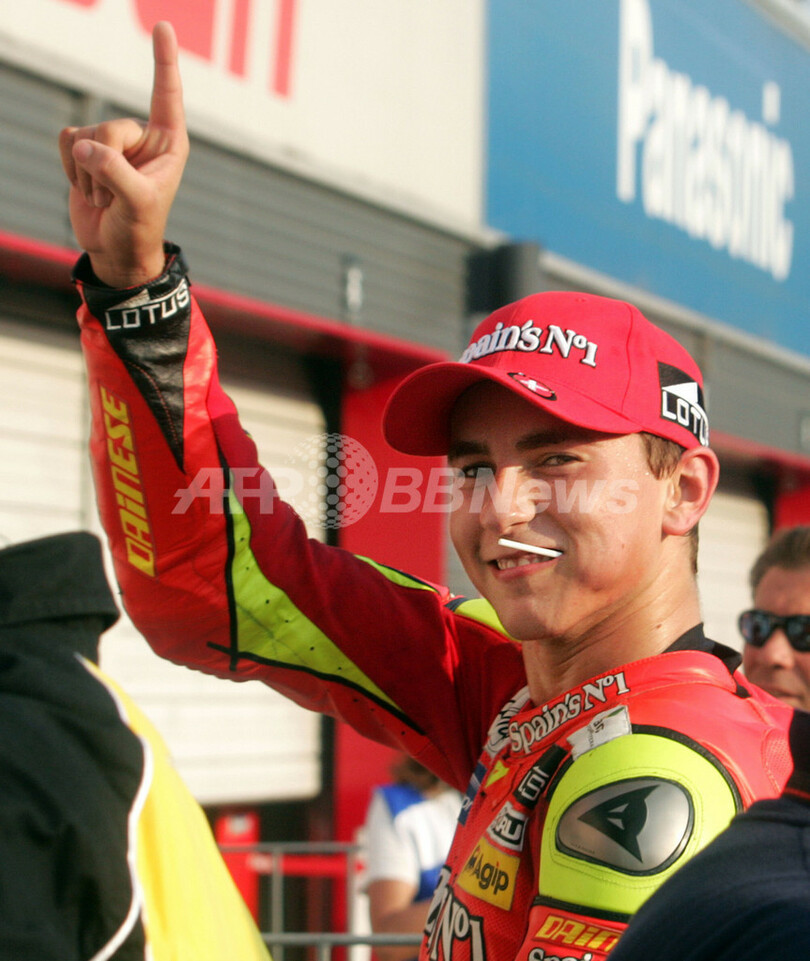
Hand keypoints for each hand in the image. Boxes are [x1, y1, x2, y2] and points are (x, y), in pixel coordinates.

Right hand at [58, 22, 188, 287]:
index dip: (164, 61)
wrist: (115, 250)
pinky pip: (68, 141)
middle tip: (116, 195)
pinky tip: (88, 188)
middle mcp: (142, 138)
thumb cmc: (138, 229)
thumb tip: (85, 146)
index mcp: (169, 143)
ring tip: (107, 197)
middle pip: (111, 127)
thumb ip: (115, 172)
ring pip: (86, 134)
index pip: (166, 95)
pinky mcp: (85, 150)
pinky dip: (72, 169)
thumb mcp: (136, 204)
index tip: (163, 26)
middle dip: (107, 164)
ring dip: (90, 175)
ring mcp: (112, 142)